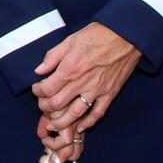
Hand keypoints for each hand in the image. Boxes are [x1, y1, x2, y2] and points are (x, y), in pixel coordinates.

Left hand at [30, 23, 140, 156]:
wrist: (126, 35)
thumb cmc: (97, 35)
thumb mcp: (70, 40)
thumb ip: (53, 57)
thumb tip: (39, 70)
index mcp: (70, 68)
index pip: (47, 89)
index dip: (37, 92)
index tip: (37, 90)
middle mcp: (81, 82)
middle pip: (57, 104)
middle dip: (45, 108)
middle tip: (43, 106)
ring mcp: (97, 90)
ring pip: (75, 114)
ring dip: (62, 123)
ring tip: (54, 126)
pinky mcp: (110, 93)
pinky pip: (97, 113)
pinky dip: (87, 123)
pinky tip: (80, 127)